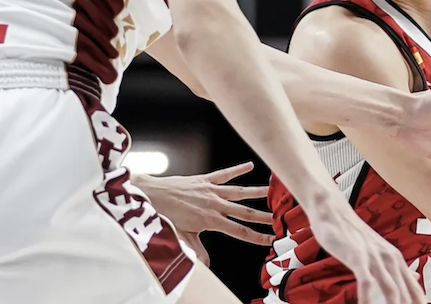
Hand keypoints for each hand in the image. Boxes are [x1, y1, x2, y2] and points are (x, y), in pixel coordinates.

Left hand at [133, 161, 273, 265]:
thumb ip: (197, 250)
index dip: (256, 236)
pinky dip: (238, 169)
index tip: (270, 239)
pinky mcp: (205, 180)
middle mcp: (215, 205)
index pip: (239, 231)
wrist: (153, 195)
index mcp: (210, 220)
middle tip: (278, 218)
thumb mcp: (182, 238)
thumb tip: (206, 265)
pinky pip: (224, 174)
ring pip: (238, 191)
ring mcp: (211, 191)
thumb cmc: (165, 217)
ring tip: (271, 191)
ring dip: (256, 192)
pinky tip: (250, 165)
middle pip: (244, 212)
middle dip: (262, 216)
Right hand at [309, 196, 425, 303]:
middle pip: (405, 294)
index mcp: (396, 259)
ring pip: (391, 289)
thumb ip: (397, 266)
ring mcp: (374, 257)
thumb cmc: (354, 233)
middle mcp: (389, 258)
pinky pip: (366, 281)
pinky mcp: (357, 256)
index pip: (415, 290)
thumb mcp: (380, 250)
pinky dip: (368, 298)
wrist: (333, 212)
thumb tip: (415, 277)